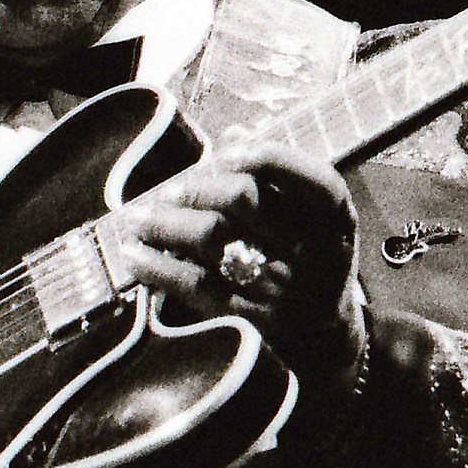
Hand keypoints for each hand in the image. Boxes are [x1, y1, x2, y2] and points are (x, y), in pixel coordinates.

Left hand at [117, 138, 368, 404]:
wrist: (326, 334)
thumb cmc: (309, 256)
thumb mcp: (312, 215)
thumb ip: (276, 174)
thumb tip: (234, 133)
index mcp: (331, 214)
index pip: (293, 169)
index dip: (255, 154)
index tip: (224, 156)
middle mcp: (309, 247)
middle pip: (240, 199)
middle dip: (194, 188)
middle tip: (168, 193)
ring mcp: (280, 283)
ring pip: (211, 239)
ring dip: (164, 224)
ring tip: (138, 221)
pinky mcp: (252, 314)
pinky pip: (197, 286)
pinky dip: (159, 269)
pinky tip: (135, 258)